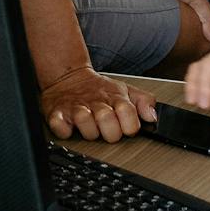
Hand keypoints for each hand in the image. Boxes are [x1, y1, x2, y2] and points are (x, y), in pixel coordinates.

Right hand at [38, 65, 155, 142]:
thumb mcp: (126, 90)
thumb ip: (144, 102)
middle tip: (106, 128)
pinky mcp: (56, 114)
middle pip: (109, 124)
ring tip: (89, 126)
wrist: (69, 77)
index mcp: (115, 99)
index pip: (129, 116)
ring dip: (89, 131)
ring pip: (86, 125)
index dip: (130, 126)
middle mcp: (96, 103)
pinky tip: (69, 126)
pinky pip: (60, 127)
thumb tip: (153, 116)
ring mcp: (75, 108)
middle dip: (110, 132)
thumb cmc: (99, 90)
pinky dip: (64, 129)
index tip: (126, 126)